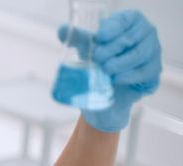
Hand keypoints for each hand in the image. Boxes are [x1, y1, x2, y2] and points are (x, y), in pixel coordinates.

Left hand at [58, 10, 161, 131]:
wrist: (105, 95)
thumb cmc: (99, 63)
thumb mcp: (87, 50)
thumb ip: (77, 39)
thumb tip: (62, 30)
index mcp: (130, 22)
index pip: (125, 20)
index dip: (112, 28)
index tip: (98, 38)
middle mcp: (145, 34)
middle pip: (131, 38)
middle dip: (112, 48)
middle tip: (97, 58)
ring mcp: (153, 52)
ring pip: (139, 54)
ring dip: (120, 63)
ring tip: (105, 70)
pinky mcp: (154, 72)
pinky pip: (145, 72)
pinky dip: (130, 76)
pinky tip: (117, 80)